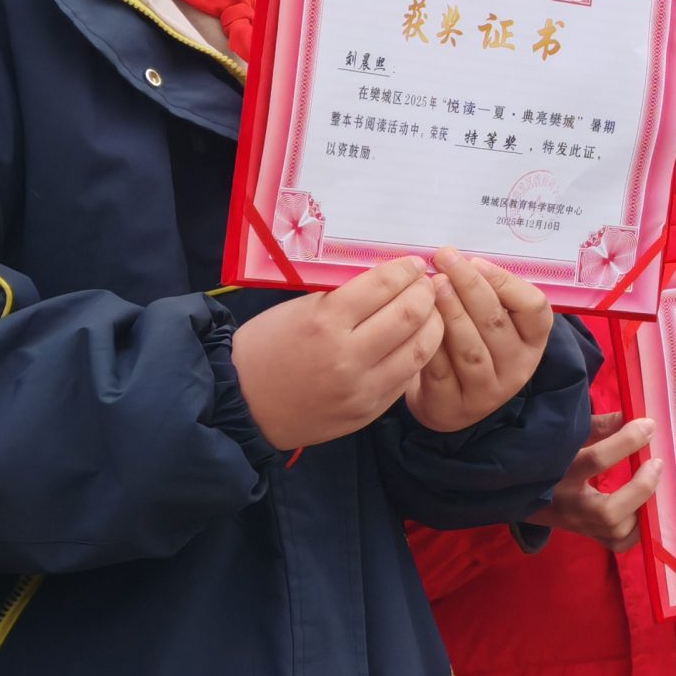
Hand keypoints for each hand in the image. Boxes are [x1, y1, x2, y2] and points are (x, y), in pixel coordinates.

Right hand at [232, 256, 441, 451]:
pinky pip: (408, 376)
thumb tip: (387, 279)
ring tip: (430, 310)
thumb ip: (342, 297)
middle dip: (425, 292)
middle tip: (427, 284)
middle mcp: (347, 356)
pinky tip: (417, 339)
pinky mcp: (369, 410)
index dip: (405, 270)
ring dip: (433, 322)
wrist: (241, 406)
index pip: (383, 285)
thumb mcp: (296, 311)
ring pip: (421, 348)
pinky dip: (419, 353)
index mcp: (324, 322)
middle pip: (410, 314)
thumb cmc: (265, 349)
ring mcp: (361, 387)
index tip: (413, 264)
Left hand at [405, 249, 555, 434]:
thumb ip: (487, 293)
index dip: (505, 282)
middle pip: (496, 323)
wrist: (449, 400)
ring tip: (432, 285)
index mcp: (533, 340)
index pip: (534, 308)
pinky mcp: (455, 406)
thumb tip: (459, 258)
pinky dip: (429, 343)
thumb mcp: (491, 322)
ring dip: (451, 313)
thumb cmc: (471, 343)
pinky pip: (441, 370)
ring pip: (471, 348)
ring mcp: (489, 391)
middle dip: (469, 286)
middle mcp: (518, 367)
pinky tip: (416, 321)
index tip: (474, 261)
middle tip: (444, 261)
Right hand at [533, 412, 659, 551]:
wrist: (515, 488)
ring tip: (650, 482)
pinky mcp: (585, 534)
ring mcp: (576, 524)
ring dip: (641, 509)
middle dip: (641, 487)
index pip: (597, 459)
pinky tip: (641, 507)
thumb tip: (632, 417)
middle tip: (655, 463)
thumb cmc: (547, 454)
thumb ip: (599, 426)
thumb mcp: (567, 435)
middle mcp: (566, 504)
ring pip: (614, 531)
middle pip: (609, 512)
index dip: (629, 440)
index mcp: (557, 472)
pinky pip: (616, 543)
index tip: (648, 426)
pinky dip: (635, 530)